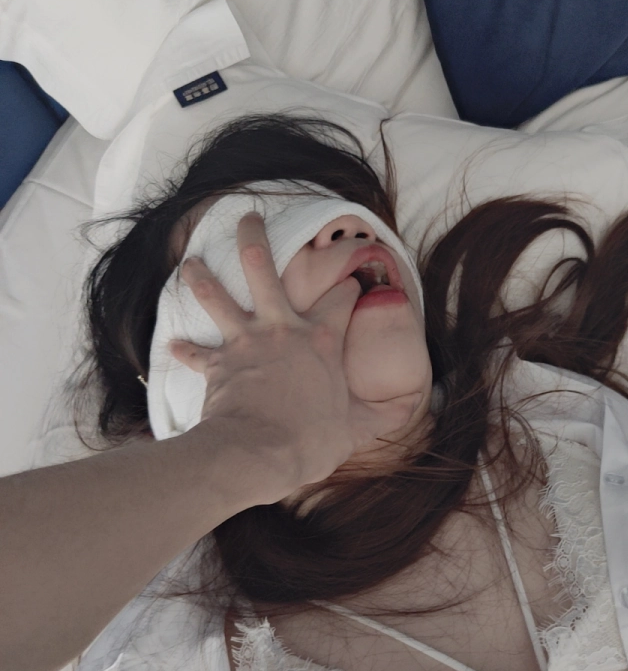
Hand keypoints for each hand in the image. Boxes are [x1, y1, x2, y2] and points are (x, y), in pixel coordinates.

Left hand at [168, 213, 423, 506]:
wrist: (258, 454)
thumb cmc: (311, 440)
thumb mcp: (357, 428)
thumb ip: (383, 414)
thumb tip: (412, 408)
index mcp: (321, 339)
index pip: (340, 298)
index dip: (347, 288)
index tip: (351, 283)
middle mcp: (281, 330)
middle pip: (262, 269)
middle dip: (253, 237)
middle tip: (247, 217)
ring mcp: (245, 343)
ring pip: (216, 296)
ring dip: (201, 277)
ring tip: (191, 263)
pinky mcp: (217, 365)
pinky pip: (196, 352)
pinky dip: (185, 349)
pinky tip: (174, 344)